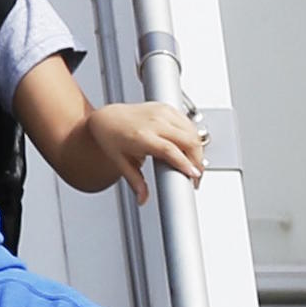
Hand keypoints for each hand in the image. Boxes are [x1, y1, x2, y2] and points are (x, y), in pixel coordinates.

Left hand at [84, 97, 207, 200]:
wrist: (107, 118)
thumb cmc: (112, 137)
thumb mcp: (122, 163)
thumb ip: (135, 182)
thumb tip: (143, 198)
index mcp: (141, 136)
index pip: (169, 150)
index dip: (184, 163)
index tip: (194, 175)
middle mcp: (153, 121)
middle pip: (187, 140)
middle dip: (197, 160)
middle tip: (196, 176)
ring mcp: (162, 112)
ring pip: (192, 131)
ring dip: (198, 149)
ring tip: (193, 164)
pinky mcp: (167, 108)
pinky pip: (188, 122)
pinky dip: (193, 136)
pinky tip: (190, 148)